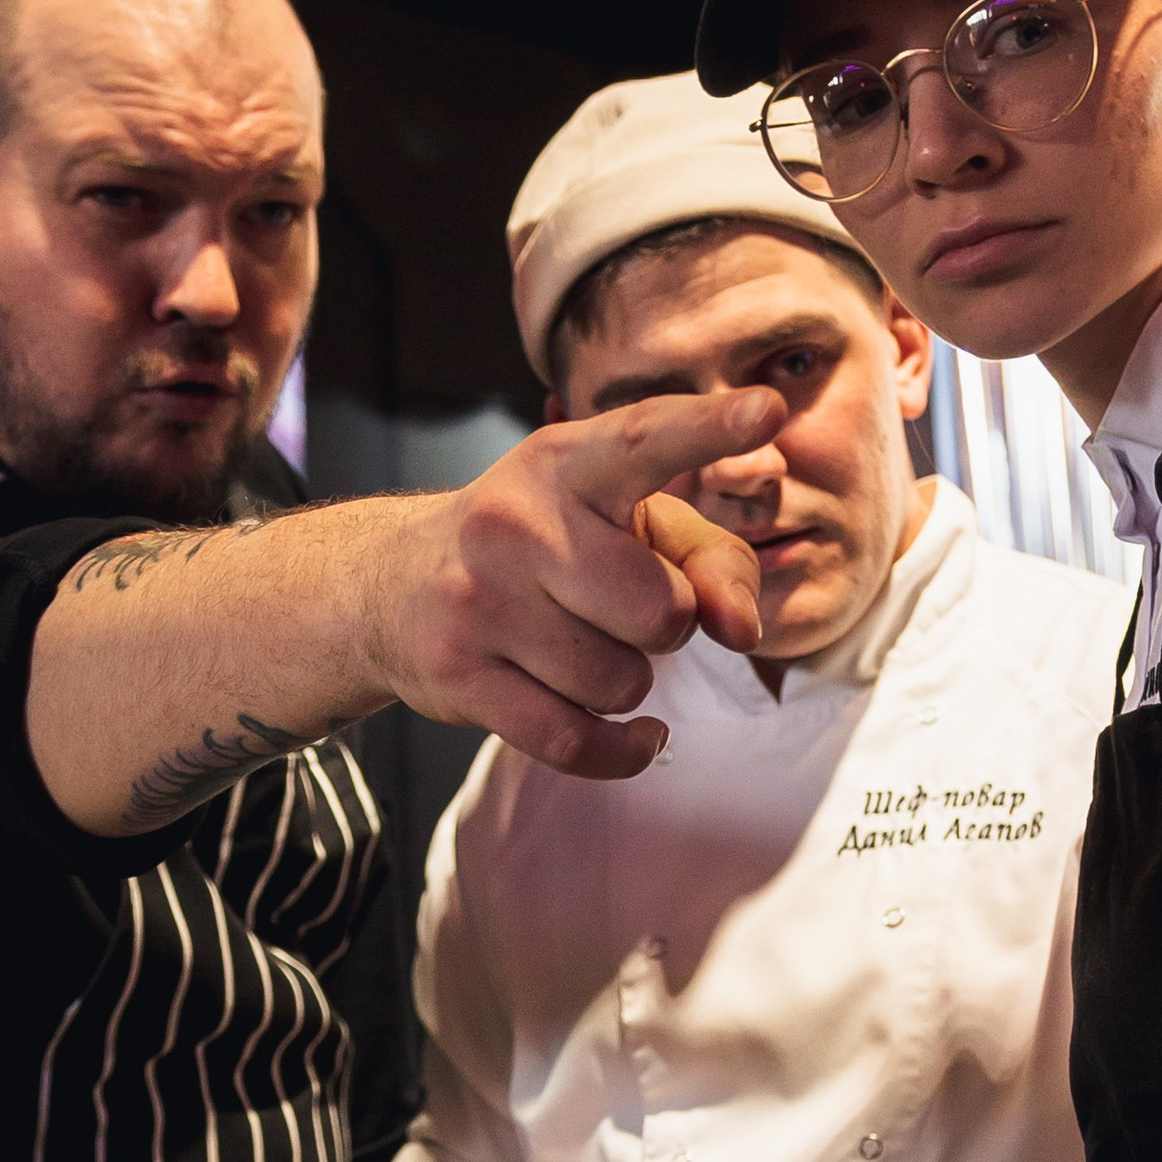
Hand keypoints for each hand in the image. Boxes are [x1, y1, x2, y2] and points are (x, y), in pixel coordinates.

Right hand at [375, 393, 783, 782]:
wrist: (393, 586)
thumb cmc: (546, 546)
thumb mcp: (627, 525)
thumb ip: (711, 561)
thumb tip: (743, 631)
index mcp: (565, 463)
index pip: (644, 439)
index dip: (709, 429)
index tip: (768, 410)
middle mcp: (515, 522)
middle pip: (660, 611)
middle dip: (665, 625)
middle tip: (619, 606)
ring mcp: (480, 601)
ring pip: (620, 683)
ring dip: (625, 680)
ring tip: (582, 645)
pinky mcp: (460, 675)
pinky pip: (576, 741)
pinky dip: (622, 751)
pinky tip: (638, 735)